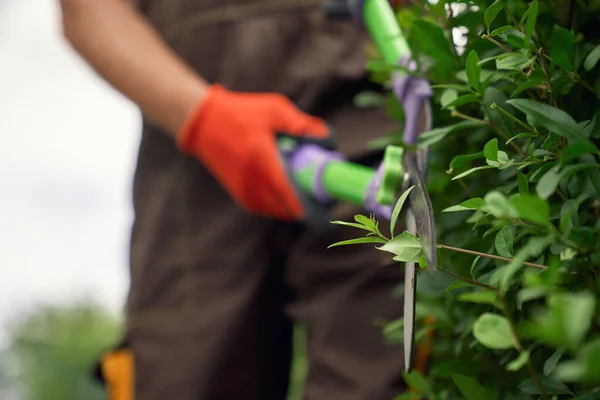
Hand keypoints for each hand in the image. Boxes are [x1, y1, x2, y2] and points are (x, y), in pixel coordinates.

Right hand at [177, 85, 330, 220]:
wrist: (204, 122)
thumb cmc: (241, 112)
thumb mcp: (275, 109)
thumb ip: (301, 124)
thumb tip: (325, 137)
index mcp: (260, 156)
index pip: (282, 187)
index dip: (299, 203)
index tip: (316, 212)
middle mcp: (250, 177)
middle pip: (281, 204)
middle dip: (302, 207)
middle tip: (321, 200)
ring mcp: (242, 187)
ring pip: (272, 209)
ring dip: (290, 209)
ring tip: (308, 200)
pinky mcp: (238, 192)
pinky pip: (262, 207)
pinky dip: (277, 207)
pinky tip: (289, 201)